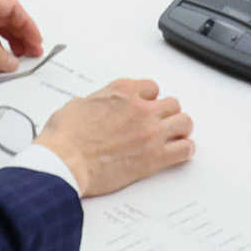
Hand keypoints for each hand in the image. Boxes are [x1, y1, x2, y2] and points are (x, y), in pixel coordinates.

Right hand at [34, 78, 194, 197]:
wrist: (65, 162)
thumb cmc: (65, 137)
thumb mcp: (78, 105)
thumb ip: (97, 102)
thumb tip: (98, 107)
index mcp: (123, 91)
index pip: (152, 87)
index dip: (148, 98)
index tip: (145, 106)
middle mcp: (141, 108)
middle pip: (172, 104)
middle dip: (166, 113)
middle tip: (160, 123)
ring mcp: (150, 132)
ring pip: (184, 122)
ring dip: (179, 128)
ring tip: (174, 135)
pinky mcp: (154, 157)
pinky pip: (184, 149)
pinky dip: (184, 150)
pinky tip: (179, 152)